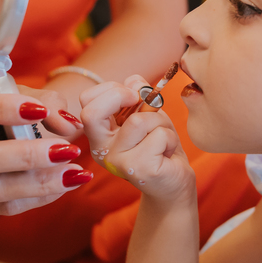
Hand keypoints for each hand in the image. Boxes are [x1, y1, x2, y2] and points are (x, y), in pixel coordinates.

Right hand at [0, 90, 93, 215]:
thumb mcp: (10, 96)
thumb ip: (43, 100)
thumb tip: (69, 125)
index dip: (1, 109)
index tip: (40, 111)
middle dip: (26, 156)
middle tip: (67, 150)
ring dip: (39, 183)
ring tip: (75, 173)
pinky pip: (3, 207)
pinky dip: (38, 197)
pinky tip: (63, 185)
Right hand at [79, 77, 195, 202]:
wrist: (175, 180)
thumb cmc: (160, 144)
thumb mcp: (147, 112)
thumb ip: (137, 93)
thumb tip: (134, 82)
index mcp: (99, 133)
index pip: (86, 100)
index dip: (111, 88)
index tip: (133, 95)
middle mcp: (101, 148)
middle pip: (92, 112)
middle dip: (122, 95)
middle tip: (143, 103)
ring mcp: (117, 161)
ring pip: (138, 121)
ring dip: (159, 122)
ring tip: (162, 138)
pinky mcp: (139, 169)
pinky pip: (159, 136)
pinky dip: (171, 138)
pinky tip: (168, 152)